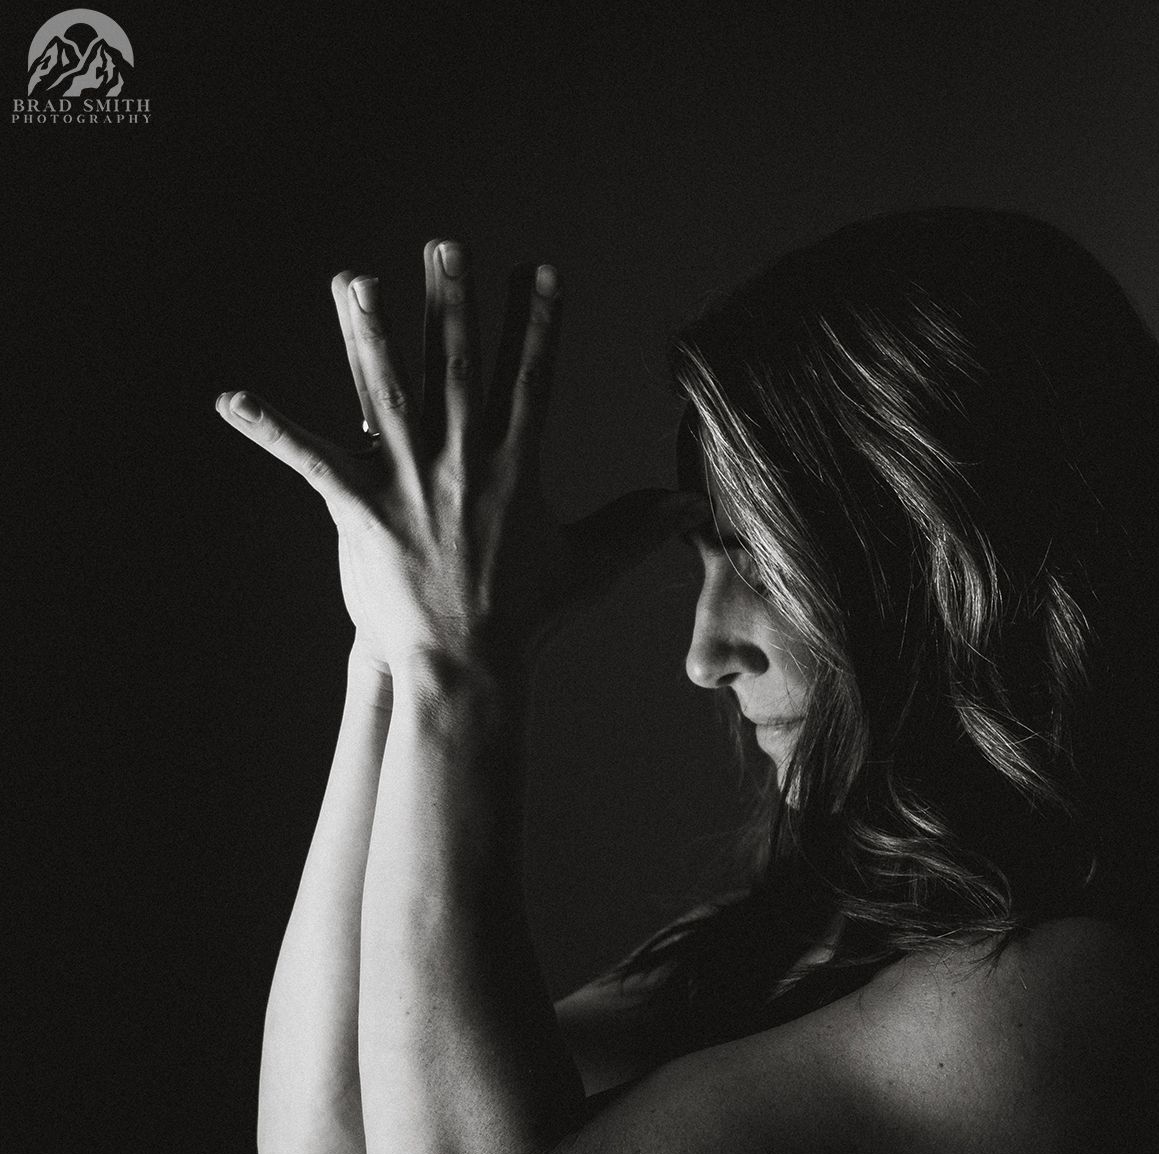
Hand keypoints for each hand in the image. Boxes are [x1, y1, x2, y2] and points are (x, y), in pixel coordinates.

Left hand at [217, 240, 706, 684]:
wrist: (469, 668)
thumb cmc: (530, 620)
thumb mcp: (590, 567)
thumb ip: (638, 528)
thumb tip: (694, 509)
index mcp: (515, 469)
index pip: (530, 380)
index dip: (536, 323)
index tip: (540, 272)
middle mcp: (462, 463)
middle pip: (455, 366)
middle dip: (450, 301)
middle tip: (444, 246)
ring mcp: (410, 483)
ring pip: (383, 391)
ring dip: (365, 332)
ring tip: (352, 280)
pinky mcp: (362, 509)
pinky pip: (309, 458)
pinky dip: (268, 428)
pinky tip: (230, 399)